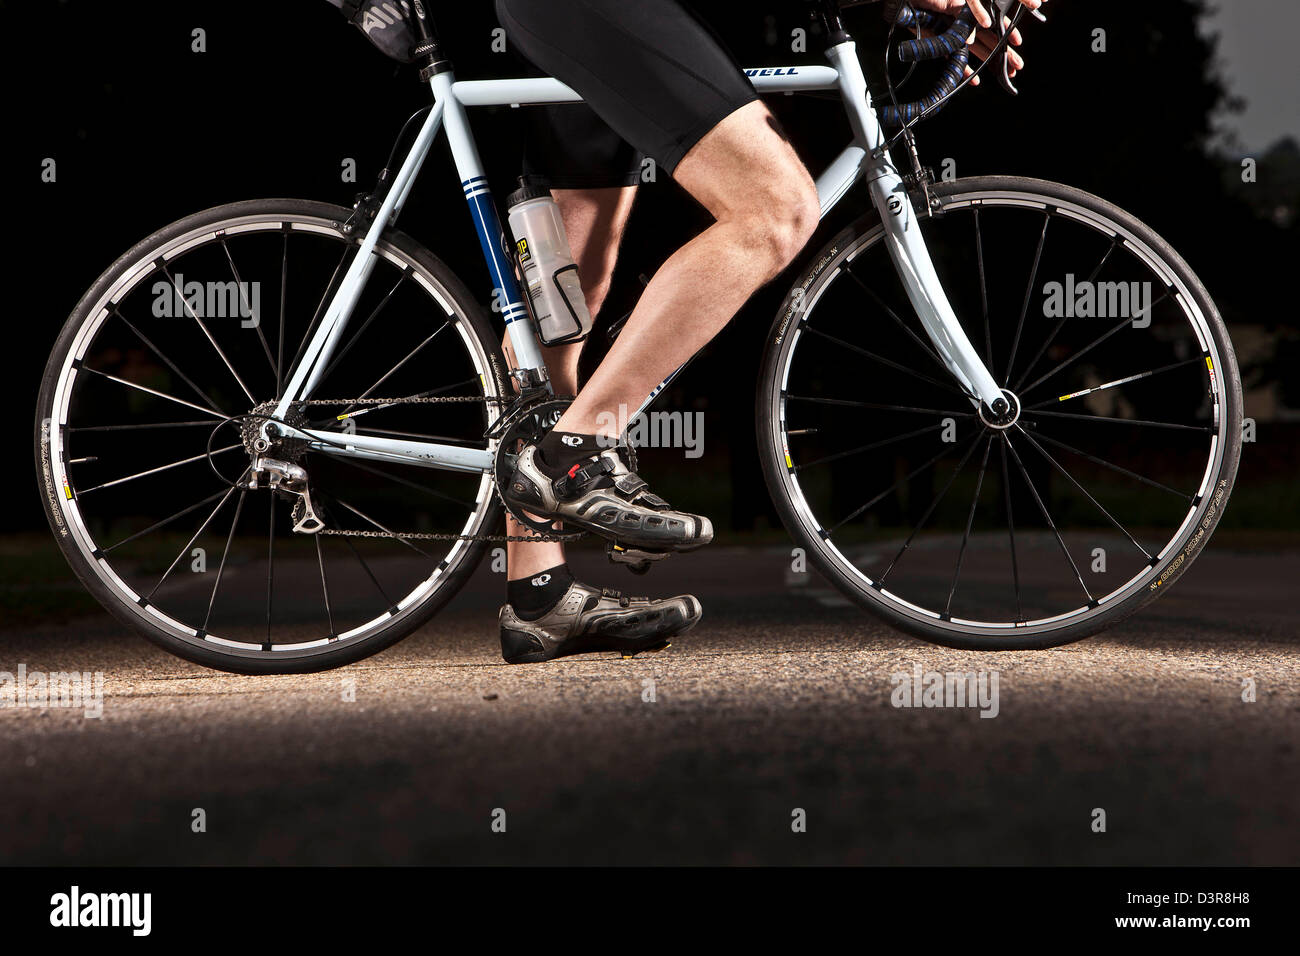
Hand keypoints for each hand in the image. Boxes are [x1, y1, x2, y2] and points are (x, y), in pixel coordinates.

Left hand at [907, 0, 1042, 85]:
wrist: (903, 3)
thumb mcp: (954, 0)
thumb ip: (968, 14)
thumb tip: (972, 39)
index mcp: (970, 9)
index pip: (995, 21)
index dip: (1006, 33)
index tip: (1017, 44)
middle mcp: (964, 22)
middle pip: (989, 40)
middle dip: (1003, 53)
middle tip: (1016, 66)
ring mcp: (953, 34)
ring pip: (976, 51)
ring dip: (989, 63)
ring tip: (1004, 73)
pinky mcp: (940, 44)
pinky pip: (954, 60)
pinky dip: (963, 71)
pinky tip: (975, 80)